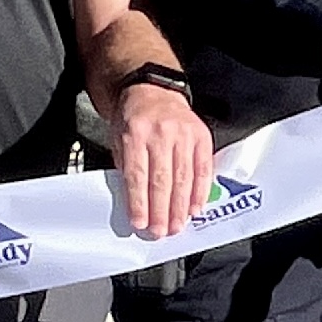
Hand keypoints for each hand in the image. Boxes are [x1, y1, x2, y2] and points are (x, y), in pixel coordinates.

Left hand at [113, 76, 215, 242]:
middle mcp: (161, 132)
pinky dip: (200, 192)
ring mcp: (184, 134)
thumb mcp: (118, 139)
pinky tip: (195, 208)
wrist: (152, 90)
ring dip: (180, 207)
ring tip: (176, 225)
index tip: (140, 223)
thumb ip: (127, 168)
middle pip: (162, 179)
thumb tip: (136, 205)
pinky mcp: (201, 136)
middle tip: (160, 231)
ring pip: (183, 177)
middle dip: (161, 210)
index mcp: (135, 132)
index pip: (137, 175)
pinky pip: (203, 169)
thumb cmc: (133, 119)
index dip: (139, 202)